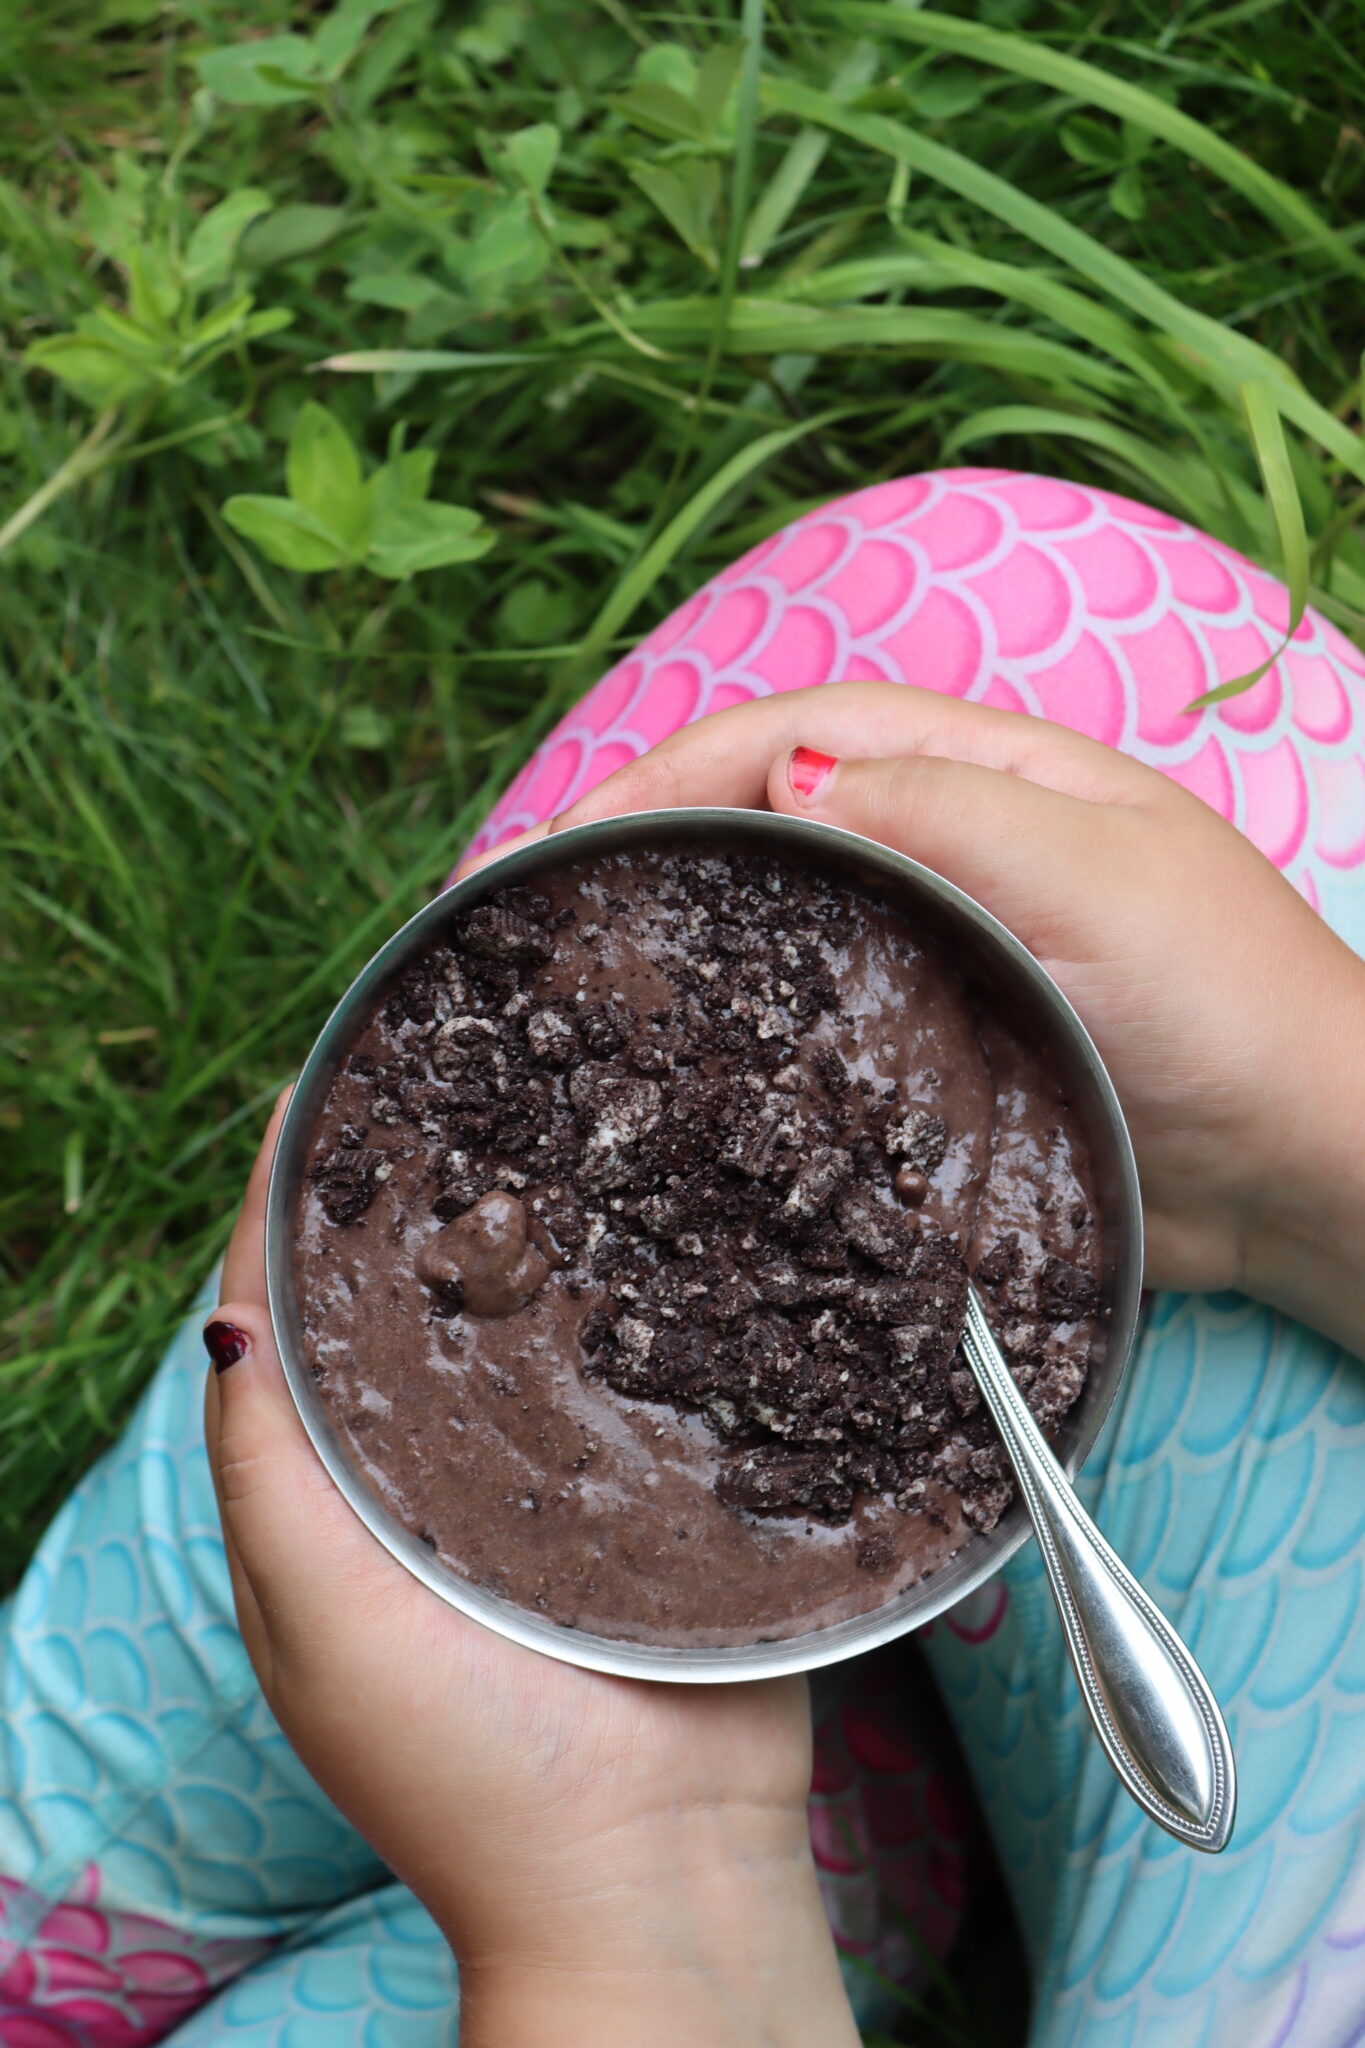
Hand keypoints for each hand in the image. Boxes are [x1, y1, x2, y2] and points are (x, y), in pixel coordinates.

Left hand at [205, 1096, 858, 2047]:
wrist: (659, 1874)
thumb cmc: (469, 1768)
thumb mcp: (320, 1621)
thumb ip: (268, 1479)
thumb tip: (223, 1321)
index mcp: (342, 1506)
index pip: (296, 1323)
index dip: (296, 1204)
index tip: (325, 1088)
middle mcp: (444, 1479)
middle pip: (417, 1302)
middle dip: (427, 1190)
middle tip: (464, 1068)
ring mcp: (561, 1483)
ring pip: (537, 1322)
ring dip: (541, 1225)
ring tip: (568, 1107)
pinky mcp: (664, 1493)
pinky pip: (645, 1371)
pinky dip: (644, 1294)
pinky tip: (670, 1214)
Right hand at [466, 682, 1364, 1353]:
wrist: (1307, 1170)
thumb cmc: (1230, 1004)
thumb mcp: (1096, 878)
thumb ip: (946, 813)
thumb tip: (786, 774)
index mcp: (989, 776)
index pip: (802, 731)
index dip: (677, 767)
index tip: (571, 835)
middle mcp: (955, 850)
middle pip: (773, 815)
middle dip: (654, 838)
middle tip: (539, 905)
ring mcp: (946, 953)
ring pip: (787, 919)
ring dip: (684, 930)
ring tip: (577, 976)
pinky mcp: (943, 1053)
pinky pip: (820, 1023)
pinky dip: (742, 1029)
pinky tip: (681, 1066)